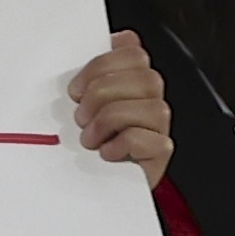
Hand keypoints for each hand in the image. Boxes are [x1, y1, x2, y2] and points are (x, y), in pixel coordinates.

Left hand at [72, 29, 173, 178]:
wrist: (95, 185)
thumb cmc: (87, 140)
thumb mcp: (80, 103)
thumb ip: (85, 77)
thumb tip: (74, 54)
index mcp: (132, 79)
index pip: (133, 50)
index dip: (101, 64)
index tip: (76, 88)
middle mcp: (151, 99)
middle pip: (144, 77)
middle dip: (102, 93)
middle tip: (81, 116)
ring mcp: (159, 126)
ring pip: (152, 107)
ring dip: (110, 121)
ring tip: (90, 138)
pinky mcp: (160, 153)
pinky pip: (149, 140)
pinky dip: (122, 144)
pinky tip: (107, 152)